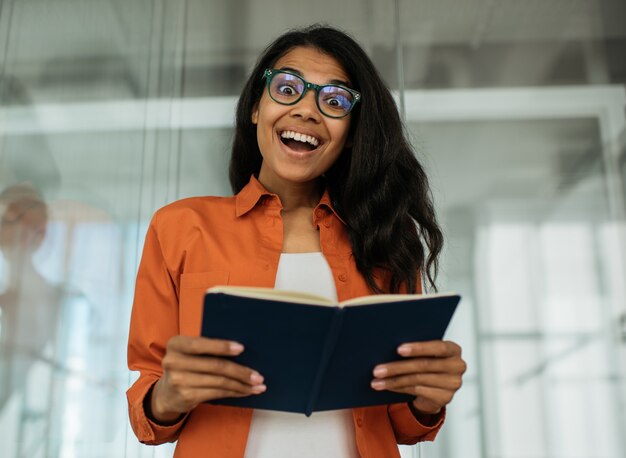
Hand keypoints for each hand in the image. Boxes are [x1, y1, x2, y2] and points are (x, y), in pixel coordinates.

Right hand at [148, 335, 265, 422]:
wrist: (166, 393)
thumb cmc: (186, 365)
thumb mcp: (189, 352)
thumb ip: (206, 347)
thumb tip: (241, 349)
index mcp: (176, 344)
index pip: (200, 344)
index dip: (221, 346)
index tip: (242, 348)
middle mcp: (174, 362)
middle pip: (215, 365)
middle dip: (240, 371)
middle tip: (258, 375)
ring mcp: (179, 381)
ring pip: (219, 382)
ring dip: (241, 384)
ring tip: (257, 385)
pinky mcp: (187, 396)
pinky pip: (217, 393)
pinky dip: (234, 392)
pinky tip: (245, 391)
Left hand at [370, 340, 465, 415]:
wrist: (433, 388)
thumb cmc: (425, 362)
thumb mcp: (424, 353)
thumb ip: (415, 348)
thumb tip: (387, 344)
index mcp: (453, 349)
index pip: (438, 347)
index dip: (418, 348)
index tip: (398, 349)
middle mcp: (458, 366)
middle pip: (424, 365)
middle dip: (397, 367)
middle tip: (377, 370)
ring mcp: (453, 384)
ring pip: (417, 380)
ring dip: (393, 380)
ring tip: (376, 381)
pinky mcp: (445, 398)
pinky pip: (417, 391)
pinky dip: (398, 388)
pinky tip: (386, 386)